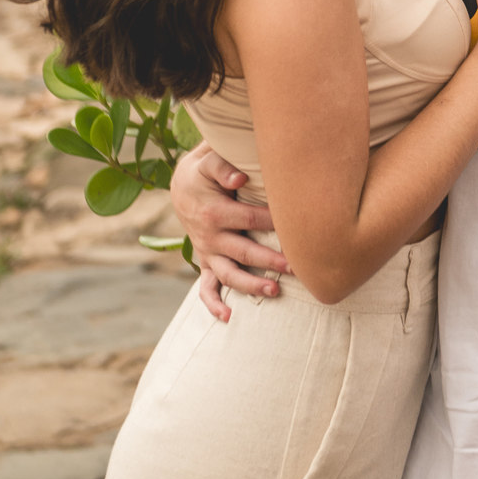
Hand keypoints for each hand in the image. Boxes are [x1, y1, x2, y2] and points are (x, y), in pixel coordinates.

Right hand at [169, 142, 287, 321]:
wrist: (181, 186)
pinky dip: (214, 304)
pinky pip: (206, 288)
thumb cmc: (203, 171)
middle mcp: (210, 237)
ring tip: (275, 292)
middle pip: (243, 252)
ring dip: (251, 286)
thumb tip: (240, 178)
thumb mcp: (207, 161)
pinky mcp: (205, 262)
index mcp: (214, 212)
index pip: (250, 220)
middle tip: (296, 268)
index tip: (296, 226)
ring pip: (229, 275)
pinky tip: (228, 317)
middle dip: (269, 261)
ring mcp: (207, 253)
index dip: (273, 223)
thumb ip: (222, 166)